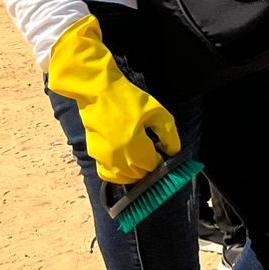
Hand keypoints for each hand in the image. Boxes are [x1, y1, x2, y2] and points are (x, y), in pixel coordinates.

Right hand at [47, 16, 180, 184]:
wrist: (98, 91)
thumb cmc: (129, 99)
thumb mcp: (156, 112)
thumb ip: (168, 134)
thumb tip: (174, 152)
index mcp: (135, 144)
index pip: (152, 166)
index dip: (160, 161)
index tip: (162, 152)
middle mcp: (118, 156)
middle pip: (140, 175)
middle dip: (149, 167)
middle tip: (153, 153)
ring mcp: (104, 158)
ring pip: (124, 178)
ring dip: (136, 173)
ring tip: (141, 158)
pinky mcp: (94, 155)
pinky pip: (109, 174)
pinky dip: (119, 174)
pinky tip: (126, 163)